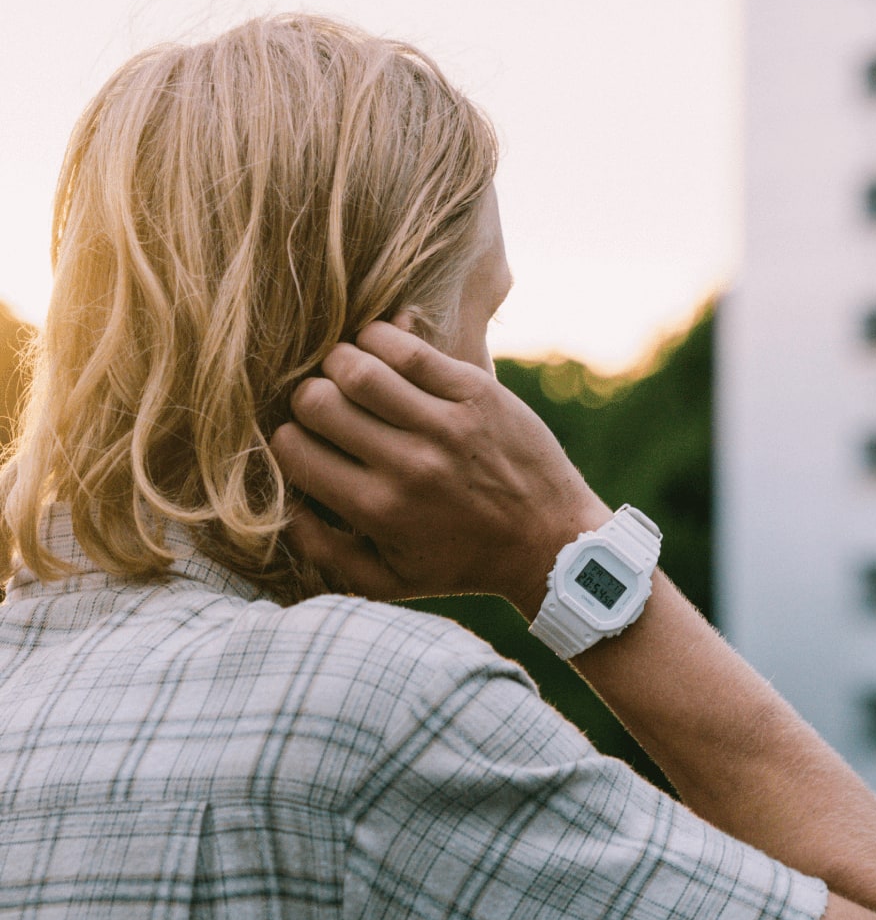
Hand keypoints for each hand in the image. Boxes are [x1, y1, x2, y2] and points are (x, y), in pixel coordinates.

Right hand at [270, 321, 609, 612]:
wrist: (550, 541)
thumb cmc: (462, 562)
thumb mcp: (389, 581)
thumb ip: (323, 552)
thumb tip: (281, 504)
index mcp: (379, 510)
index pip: (294, 447)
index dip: (287, 438)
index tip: (303, 439)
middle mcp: (408, 465)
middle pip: (317, 401)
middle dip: (307, 398)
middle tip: (324, 405)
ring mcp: (445, 425)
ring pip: (356, 366)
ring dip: (338, 363)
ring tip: (348, 375)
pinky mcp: (477, 393)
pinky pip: (409, 349)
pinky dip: (379, 338)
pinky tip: (377, 348)